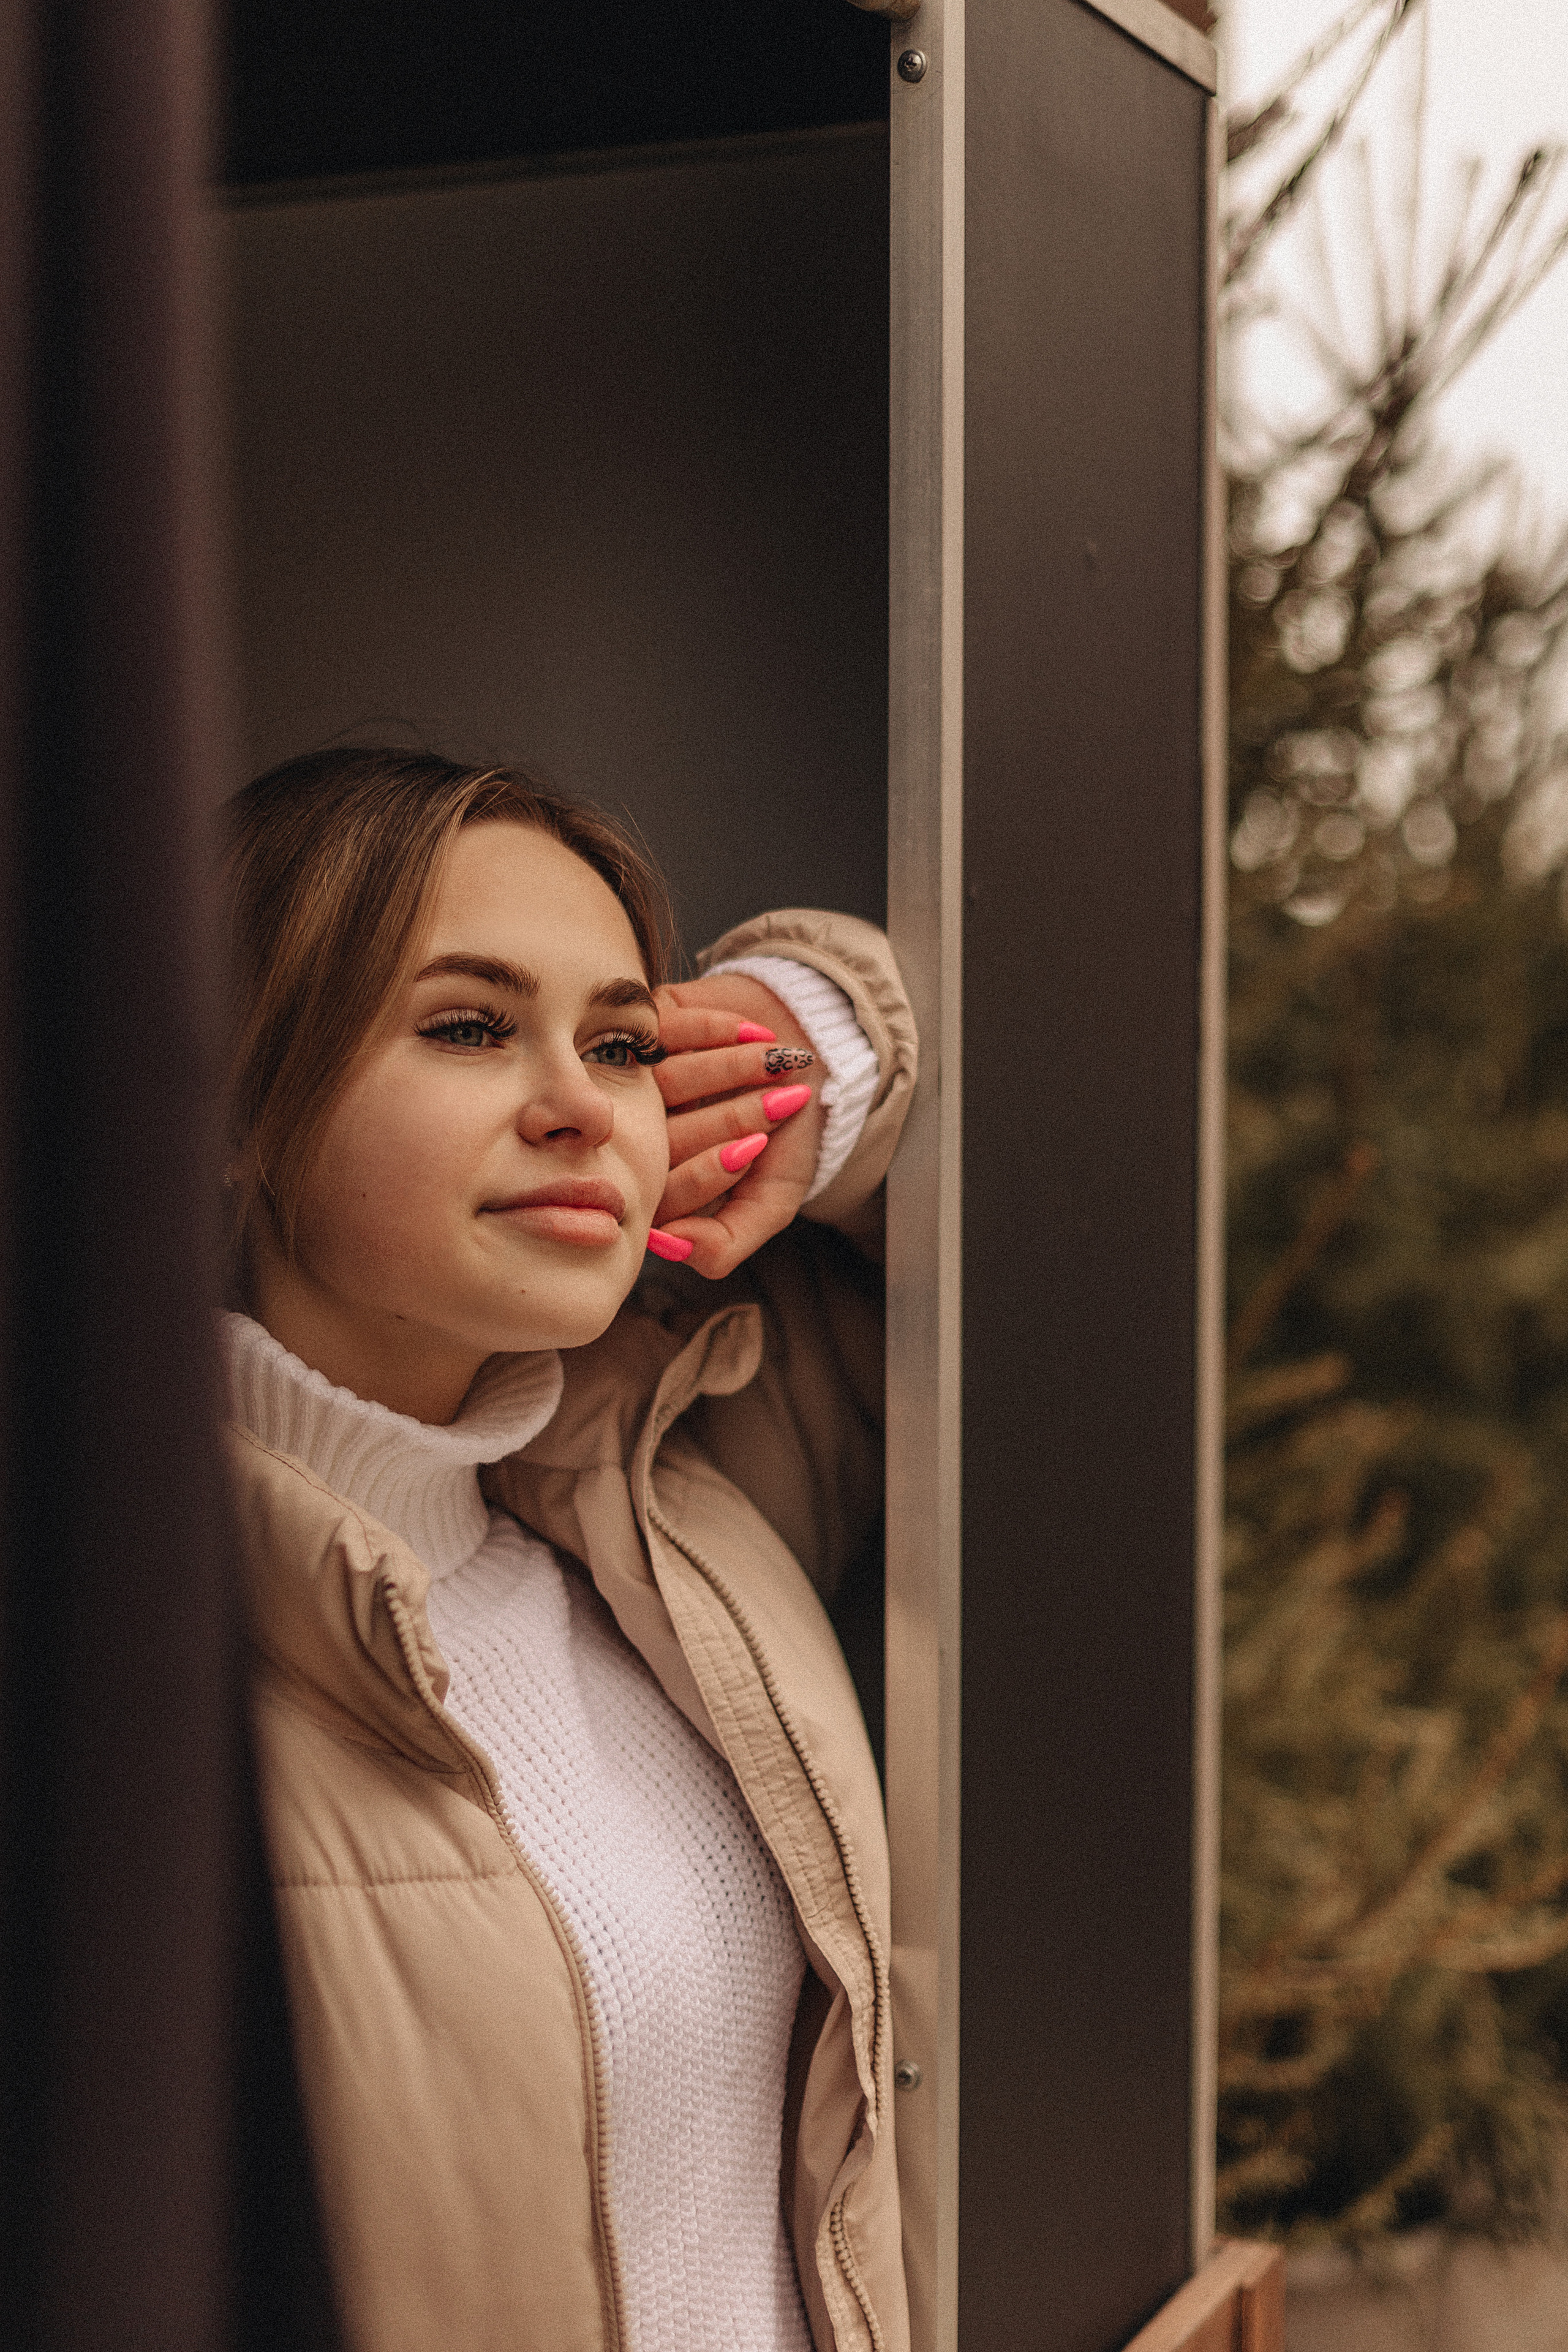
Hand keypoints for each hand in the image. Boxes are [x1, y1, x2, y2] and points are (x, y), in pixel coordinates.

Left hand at [649, 972, 826, 1278]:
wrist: (811, 1057)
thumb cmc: (789, 1136)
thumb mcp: (772, 1201)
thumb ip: (724, 1244)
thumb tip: (663, 1247)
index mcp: (659, 1184)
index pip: (664, 1191)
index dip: (712, 1173)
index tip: (758, 1151)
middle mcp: (641, 1133)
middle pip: (663, 1135)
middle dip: (734, 1118)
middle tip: (780, 1104)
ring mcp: (639, 1076)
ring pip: (668, 1080)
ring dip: (734, 1068)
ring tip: (777, 1061)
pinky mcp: (646, 1022)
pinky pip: (668, 1027)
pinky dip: (718, 1029)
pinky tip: (754, 1033)